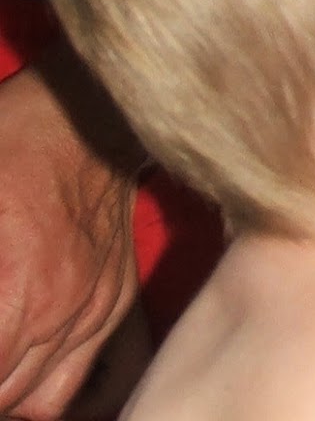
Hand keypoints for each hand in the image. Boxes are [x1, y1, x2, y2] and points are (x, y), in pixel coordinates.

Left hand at [0, 42, 140, 418]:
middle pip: (3, 395)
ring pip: (34, 401)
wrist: (93, 110)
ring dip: (3, 393)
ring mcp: (93, 309)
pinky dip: (38, 391)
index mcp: (18, 288)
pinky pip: (73, 378)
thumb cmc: (17, 140)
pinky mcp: (114, 299)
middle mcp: (59, 310)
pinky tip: (15, 363)